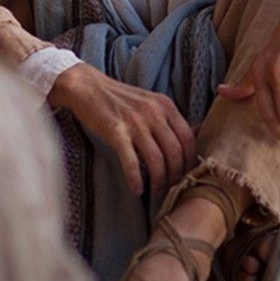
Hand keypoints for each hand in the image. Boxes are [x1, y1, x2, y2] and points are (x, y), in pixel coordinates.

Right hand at [49, 64, 197, 196]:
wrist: (88, 87)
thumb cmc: (120, 99)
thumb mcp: (151, 103)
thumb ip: (168, 120)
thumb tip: (192, 141)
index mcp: (166, 106)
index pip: (189, 138)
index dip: (190, 161)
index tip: (186, 176)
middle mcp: (154, 112)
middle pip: (175, 151)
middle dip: (176, 176)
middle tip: (172, 189)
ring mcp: (135, 121)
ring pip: (156, 159)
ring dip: (159, 181)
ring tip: (156, 193)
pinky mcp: (116, 131)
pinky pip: (131, 160)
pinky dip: (135, 178)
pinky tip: (136, 190)